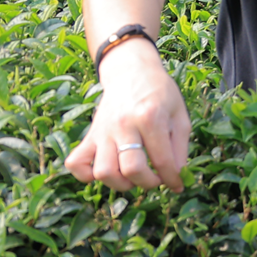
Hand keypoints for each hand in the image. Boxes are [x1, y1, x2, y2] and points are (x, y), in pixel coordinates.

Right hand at [65, 40, 190, 190]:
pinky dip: (86, 175)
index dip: (172, 179)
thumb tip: (178, 177)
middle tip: (155, 178)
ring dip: (120, 183)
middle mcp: (124, 125)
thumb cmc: (160, 94)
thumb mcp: (179, 115)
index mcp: (150, 118)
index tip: (177, 185)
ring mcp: (102, 131)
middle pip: (131, 169)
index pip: (163, 161)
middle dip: (148, 183)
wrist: (131, 72)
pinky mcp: (89, 135)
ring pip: (103, 172)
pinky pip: (76, 163)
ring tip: (132, 176)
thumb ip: (180, 147)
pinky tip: (106, 170)